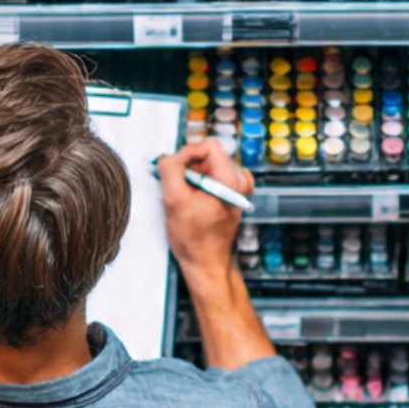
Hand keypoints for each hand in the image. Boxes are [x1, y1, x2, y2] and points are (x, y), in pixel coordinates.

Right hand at [157, 138, 254, 287]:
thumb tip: (169, 156)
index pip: (209, 145)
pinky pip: (213, 175)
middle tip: (180, 188)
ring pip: (210, 164)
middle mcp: (240, 182)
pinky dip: (201, 182)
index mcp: (231, 181)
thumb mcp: (174, 201)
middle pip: (209, 154)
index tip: (175, 170)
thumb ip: (171, 170)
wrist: (206, 262)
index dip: (188, 153)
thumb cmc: (193, 239)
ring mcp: (239, 188)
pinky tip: (195, 199)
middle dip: (190, 167)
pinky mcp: (234, 194)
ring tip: (188, 198)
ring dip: (194, 176)